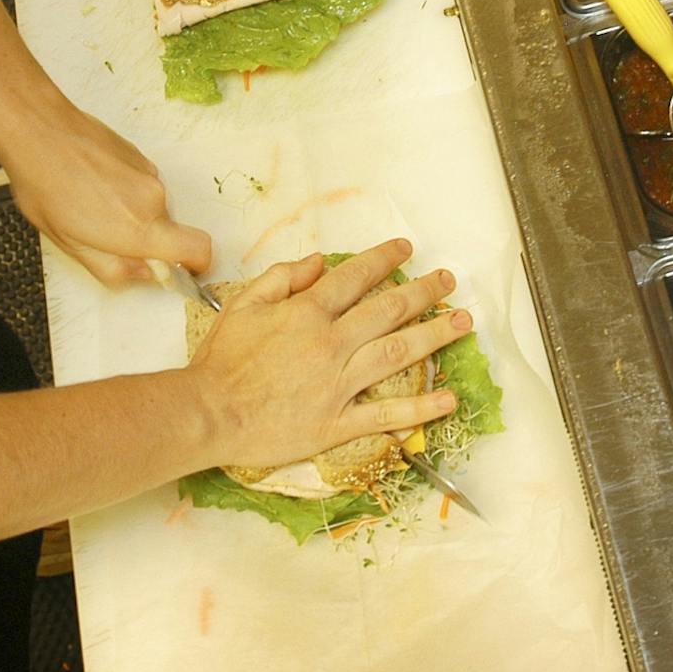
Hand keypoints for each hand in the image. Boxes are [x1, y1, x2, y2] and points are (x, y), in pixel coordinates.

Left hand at [0, 100, 212, 286]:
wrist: (39, 131)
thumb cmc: (46, 186)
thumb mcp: (71, 246)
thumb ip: (114, 269)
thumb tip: (142, 273)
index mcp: (140, 229)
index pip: (199, 249)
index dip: (195, 264)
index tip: (176, 268)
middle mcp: (154, 199)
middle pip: (169, 231)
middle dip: (144, 240)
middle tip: (102, 235)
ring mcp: (149, 173)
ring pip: (152, 207)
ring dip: (130, 213)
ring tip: (89, 204)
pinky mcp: (140, 155)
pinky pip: (142, 185)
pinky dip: (124, 191)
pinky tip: (91, 184)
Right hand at [184, 239, 470, 468]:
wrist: (209, 413)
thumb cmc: (222, 360)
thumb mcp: (243, 304)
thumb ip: (281, 277)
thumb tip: (319, 262)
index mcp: (307, 313)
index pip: (356, 277)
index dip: (385, 259)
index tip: (406, 249)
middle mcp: (331, 344)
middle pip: (388, 310)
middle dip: (423, 291)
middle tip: (448, 280)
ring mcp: (338, 385)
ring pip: (397, 354)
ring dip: (435, 335)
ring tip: (463, 321)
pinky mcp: (337, 422)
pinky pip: (386, 415)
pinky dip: (420, 409)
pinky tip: (449, 399)